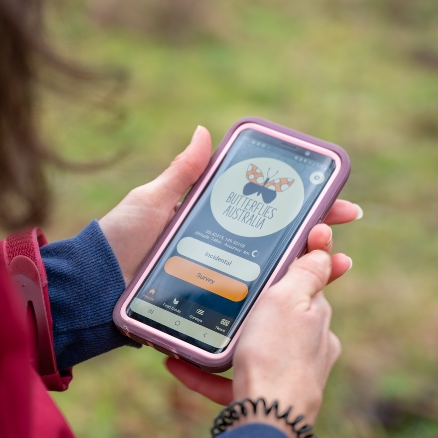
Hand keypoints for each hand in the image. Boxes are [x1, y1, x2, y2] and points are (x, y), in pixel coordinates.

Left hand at [100, 125, 361, 284]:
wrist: (98, 287)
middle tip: (340, 233)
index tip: (334, 199)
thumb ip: (182, 173)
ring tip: (337, 266)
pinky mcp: (215, 306)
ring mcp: (221, 278)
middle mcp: (223, 248)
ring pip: (274, 273)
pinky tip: (307, 296)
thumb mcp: (152, 200)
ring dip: (310, 268)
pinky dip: (282, 298)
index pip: (265, 208)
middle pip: (278, 241)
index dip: (302, 203)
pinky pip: (254, 302)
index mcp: (212, 219)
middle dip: (316, 236)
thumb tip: (205, 131)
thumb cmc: (122, 239)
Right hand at [166, 251, 338, 437]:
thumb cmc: (277, 354)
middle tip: (223, 289)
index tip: (298, 236)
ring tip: (198, 326)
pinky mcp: (262, 394)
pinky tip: (178, 365)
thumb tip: (327, 252)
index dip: (302, 258)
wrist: (266, 417)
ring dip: (225, 336)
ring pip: (252, 345)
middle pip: (278, 312)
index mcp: (315, 317)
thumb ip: (306, 274)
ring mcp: (287, 372)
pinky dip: (206, 372)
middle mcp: (307, 345)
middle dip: (253, 303)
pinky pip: (230, 379)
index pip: (310, 280)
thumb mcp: (289, 300)